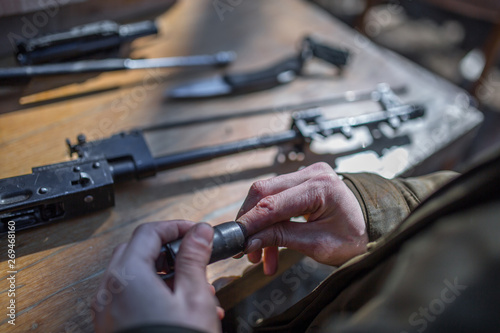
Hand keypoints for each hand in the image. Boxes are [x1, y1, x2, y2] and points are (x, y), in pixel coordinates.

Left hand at [93, 221, 222, 332]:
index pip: (148, 233)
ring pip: (134, 274)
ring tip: (194, 287)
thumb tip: (198, 232)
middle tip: (192, 254)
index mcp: (128, 276)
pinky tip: (177, 306)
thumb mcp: (194, 296)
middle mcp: (110, 290)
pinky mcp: (110, 325)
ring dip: (163, 273)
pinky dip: (152, 292)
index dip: (175, 227)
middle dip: (168, 250)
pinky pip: (129, 296)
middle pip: (137, 250)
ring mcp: (107, 309)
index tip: (194, 231)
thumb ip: (194, 258)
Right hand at [237, 162, 367, 274]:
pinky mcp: (303, 182)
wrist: (373, 230)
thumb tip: (250, 241)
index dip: (250, 222)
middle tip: (242, 248)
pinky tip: (269, 249)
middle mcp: (312, 173)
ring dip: (259, 226)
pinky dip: (270, 223)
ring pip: (267, 196)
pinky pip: (277, 199)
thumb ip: (281, 238)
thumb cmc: (354, 238)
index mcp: (321, 186)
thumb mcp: (317, 244)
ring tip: (257, 257)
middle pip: (264, 191)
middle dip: (250, 222)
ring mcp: (307, 174)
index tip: (236, 239)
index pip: (273, 203)